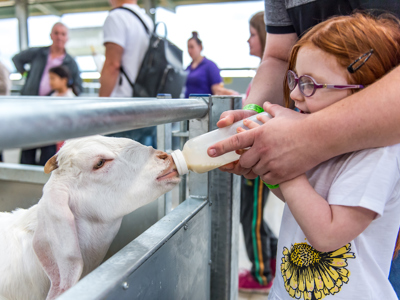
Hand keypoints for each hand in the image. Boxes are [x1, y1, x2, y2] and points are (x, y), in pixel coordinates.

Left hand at [208, 102, 324, 183]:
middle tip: (250, 158)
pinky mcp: (281, 173)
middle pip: (244, 161)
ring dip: (258, 167)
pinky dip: (269, 176)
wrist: (320, 137)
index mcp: (260, 134)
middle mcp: (263, 149)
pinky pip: (267, 179)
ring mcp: (272, 162)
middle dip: (244, 161)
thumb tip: (265, 105)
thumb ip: (270, 110)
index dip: (221, 148)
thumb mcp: (283, 114)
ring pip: (255, 171)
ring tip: (269, 161)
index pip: (235, 141)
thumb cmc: (301, 124)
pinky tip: (276, 169)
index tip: (210, 152)